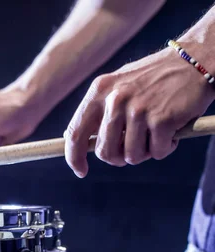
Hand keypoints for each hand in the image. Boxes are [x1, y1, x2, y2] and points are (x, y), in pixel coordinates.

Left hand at [64, 44, 214, 177]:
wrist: (195, 60)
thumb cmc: (154, 79)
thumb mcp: (118, 86)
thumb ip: (99, 112)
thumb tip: (77, 142)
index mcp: (99, 91)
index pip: (75, 133)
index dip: (74, 157)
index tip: (80, 171)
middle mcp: (115, 99)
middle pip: (104, 152)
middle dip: (118, 158)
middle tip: (133, 148)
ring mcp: (138, 110)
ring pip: (131, 156)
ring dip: (145, 152)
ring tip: (155, 134)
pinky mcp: (161, 119)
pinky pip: (157, 153)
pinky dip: (165, 148)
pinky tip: (171, 130)